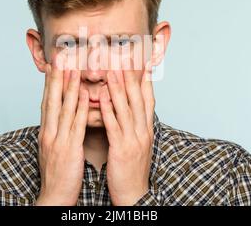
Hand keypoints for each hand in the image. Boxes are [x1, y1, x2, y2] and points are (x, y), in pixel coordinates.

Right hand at [35, 57, 88, 205]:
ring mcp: (57, 140)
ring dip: (69, 88)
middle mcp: (49, 132)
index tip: (53, 65)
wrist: (54, 195)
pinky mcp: (68, 149)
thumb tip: (61, 116)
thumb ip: (57, 130)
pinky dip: (80, 108)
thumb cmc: (57, 172)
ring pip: (64, 109)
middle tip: (60, 58)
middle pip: (52, 100)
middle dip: (56, 78)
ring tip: (73, 69)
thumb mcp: (53, 147)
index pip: (47, 101)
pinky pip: (75, 125)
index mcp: (46, 131)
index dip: (50, 82)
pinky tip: (86, 95)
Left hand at [99, 67, 154, 205]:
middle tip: (127, 58)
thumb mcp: (139, 143)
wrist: (134, 193)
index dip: (146, 79)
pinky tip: (102, 97)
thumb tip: (130, 108)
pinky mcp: (122, 148)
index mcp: (147, 128)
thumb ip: (135, 124)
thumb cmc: (132, 167)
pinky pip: (114, 125)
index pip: (148, 99)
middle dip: (132, 77)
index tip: (143, 62)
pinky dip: (108, 109)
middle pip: (138, 99)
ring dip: (120, 88)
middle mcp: (143, 130)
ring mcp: (134, 139)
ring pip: (126, 108)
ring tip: (113, 70)